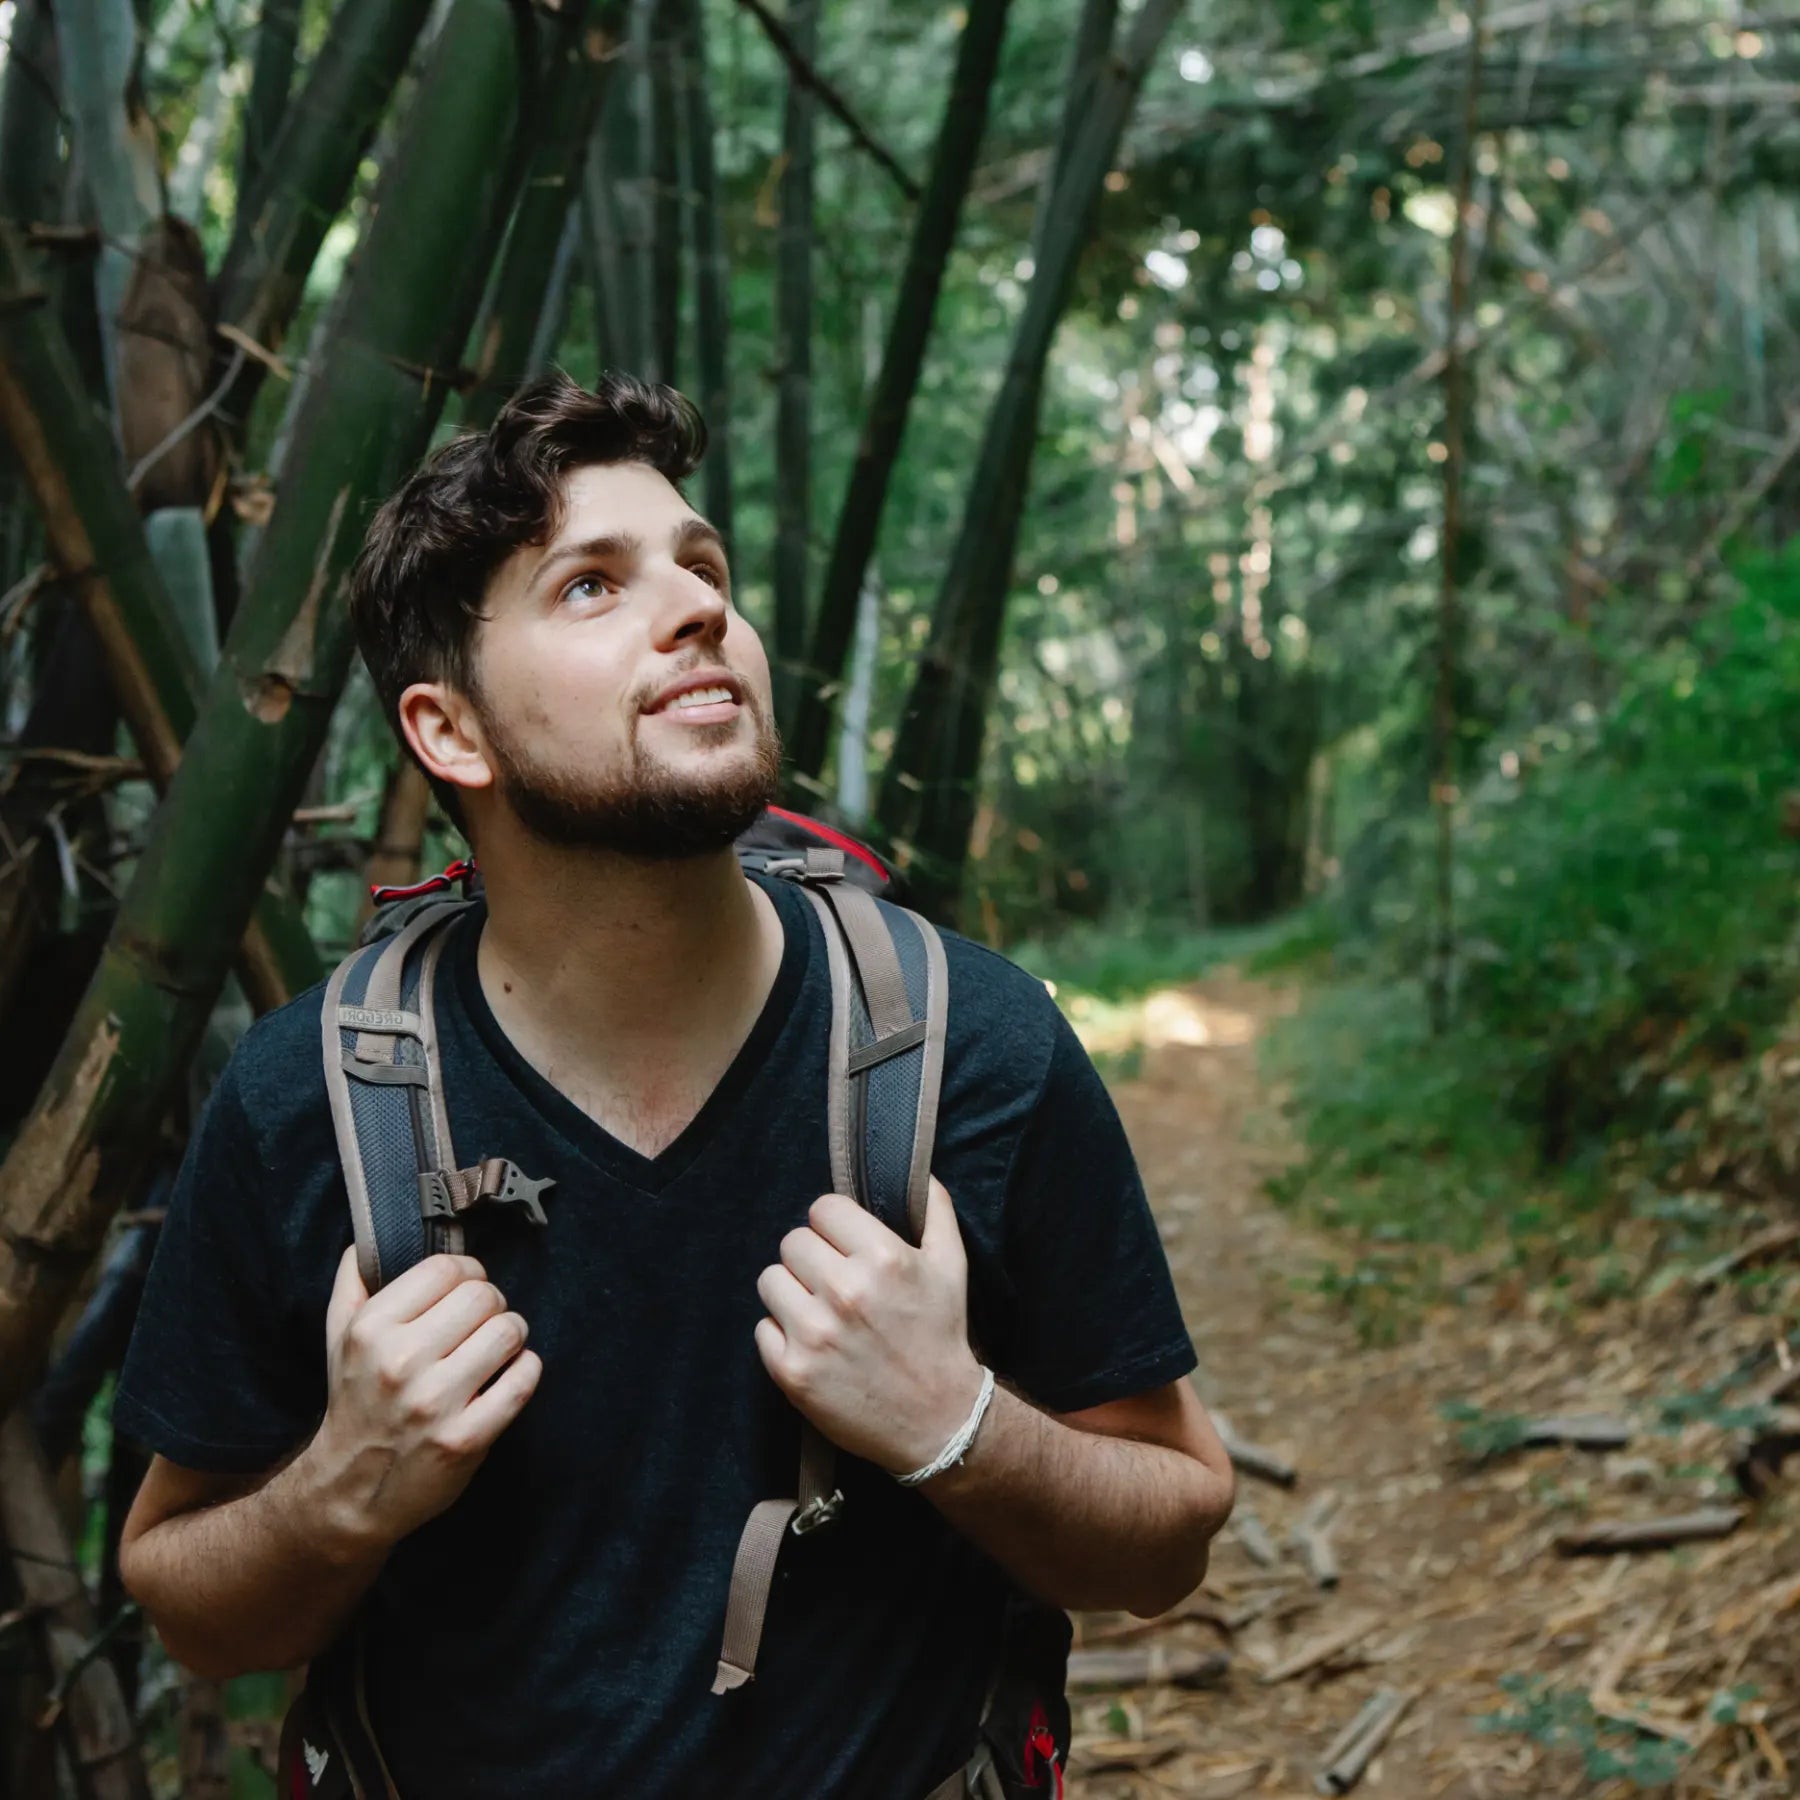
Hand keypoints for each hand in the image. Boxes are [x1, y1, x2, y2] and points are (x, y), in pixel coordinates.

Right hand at [300, 1247, 541, 1551]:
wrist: (349, 1491)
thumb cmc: (354, 1402)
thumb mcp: (338, 1338)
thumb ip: (353, 1281)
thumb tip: (373, 1235)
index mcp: (371, 1330)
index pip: (447, 1269)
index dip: (467, 1272)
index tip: (467, 1288)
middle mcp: (401, 1362)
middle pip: (484, 1296)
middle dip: (492, 1304)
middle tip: (483, 1322)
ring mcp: (435, 1403)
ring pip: (509, 1331)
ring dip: (512, 1335)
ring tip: (496, 1348)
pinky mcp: (467, 1438)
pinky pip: (523, 1379)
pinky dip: (525, 1371)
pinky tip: (508, 1376)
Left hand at [755, 1178, 983, 1474]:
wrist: (939, 1422)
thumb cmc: (942, 1338)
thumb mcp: (952, 1267)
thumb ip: (935, 1210)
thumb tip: (915, 1170)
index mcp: (882, 1258)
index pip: (823, 1209)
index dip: (834, 1226)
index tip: (844, 1245)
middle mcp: (845, 1291)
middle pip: (792, 1242)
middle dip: (811, 1258)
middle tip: (832, 1282)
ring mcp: (815, 1334)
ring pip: (770, 1280)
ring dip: (791, 1293)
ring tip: (818, 1312)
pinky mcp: (792, 1372)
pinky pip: (762, 1329)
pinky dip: (781, 1335)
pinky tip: (812, 1345)